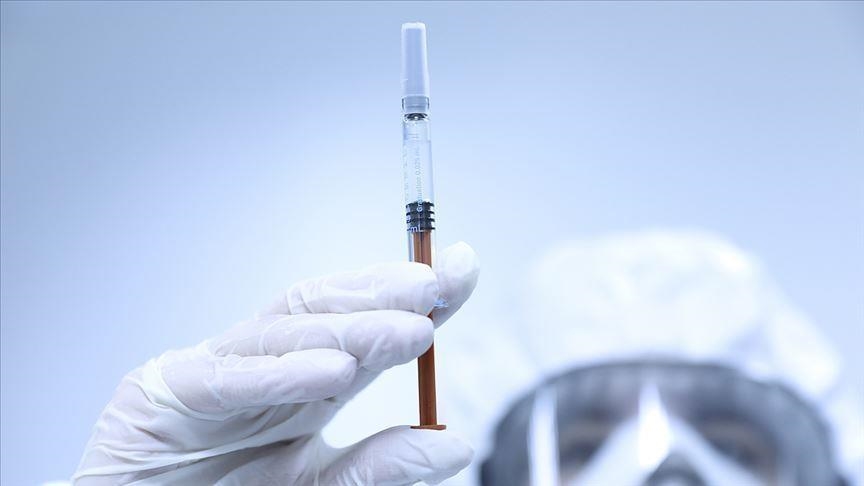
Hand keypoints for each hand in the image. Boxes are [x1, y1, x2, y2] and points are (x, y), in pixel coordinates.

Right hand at [73, 242, 479, 484]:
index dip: (415, 298)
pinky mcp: (162, 392)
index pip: (368, 330)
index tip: (464, 271)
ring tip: (406, 330)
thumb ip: (378, 467)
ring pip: (283, 332)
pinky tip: (331, 368)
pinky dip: (279, 372)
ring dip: (347, 327)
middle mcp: (266, 369)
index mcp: (306, 387)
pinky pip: (224, 376)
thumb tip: (454, 442)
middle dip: (384, 294)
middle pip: (327, 313)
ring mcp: (214, 372)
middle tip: (437, 286)